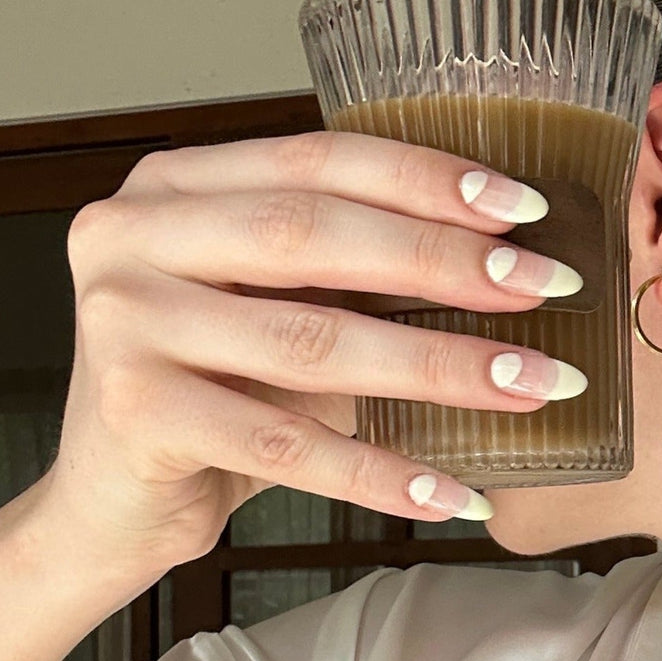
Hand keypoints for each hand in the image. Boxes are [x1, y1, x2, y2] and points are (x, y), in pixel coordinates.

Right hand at [40, 129, 584, 574]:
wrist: (113, 501)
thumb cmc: (214, 391)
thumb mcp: (275, 307)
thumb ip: (351, 266)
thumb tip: (510, 258)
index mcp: (178, 186)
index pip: (318, 159)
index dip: (427, 179)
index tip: (526, 207)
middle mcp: (135, 235)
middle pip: (314, 236)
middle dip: (446, 261)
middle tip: (548, 286)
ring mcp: (124, 322)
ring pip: (311, 341)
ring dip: (440, 366)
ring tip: (531, 385)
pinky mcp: (136, 412)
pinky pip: (285, 447)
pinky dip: (381, 472)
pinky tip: (454, 493)